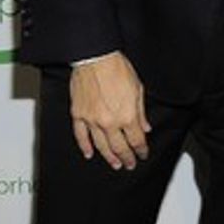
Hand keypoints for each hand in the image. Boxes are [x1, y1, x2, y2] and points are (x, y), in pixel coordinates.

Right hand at [68, 52, 149, 170]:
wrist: (95, 59)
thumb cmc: (118, 69)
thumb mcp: (138, 89)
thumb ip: (141, 112)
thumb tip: (145, 127)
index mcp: (127, 115)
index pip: (136, 139)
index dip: (140, 149)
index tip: (142, 154)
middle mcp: (109, 121)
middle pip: (119, 146)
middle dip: (127, 157)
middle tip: (130, 164)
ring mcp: (92, 120)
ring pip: (101, 145)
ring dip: (109, 157)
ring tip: (115, 164)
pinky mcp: (78, 115)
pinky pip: (81, 136)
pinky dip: (85, 147)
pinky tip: (89, 154)